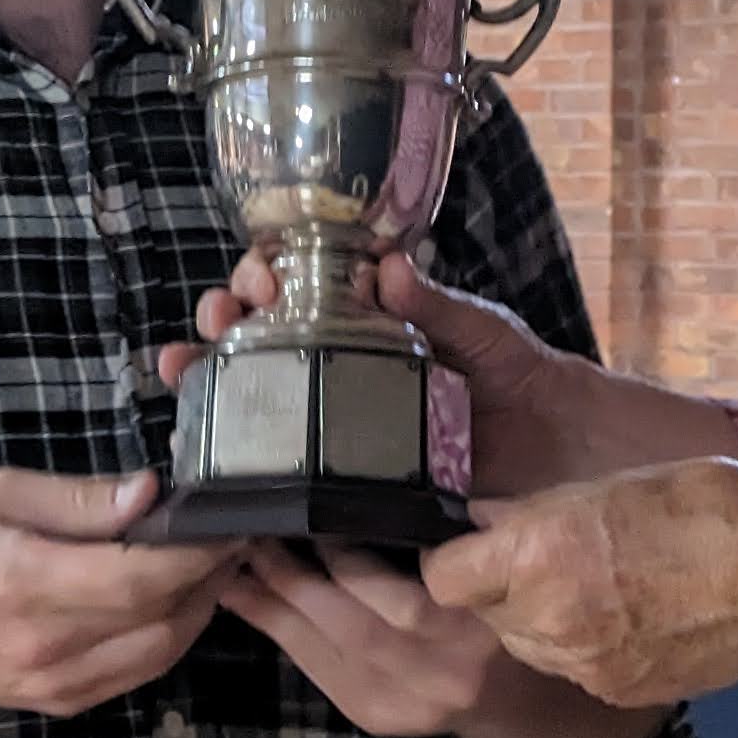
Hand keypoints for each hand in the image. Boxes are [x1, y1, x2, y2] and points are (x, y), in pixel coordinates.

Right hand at [0, 471, 241, 721]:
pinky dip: (169, 640)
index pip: (138, 577)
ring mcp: (55, 681)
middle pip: (161, 616)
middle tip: (233, 537)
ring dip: (198, 611)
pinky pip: (137, 674)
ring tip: (214, 569)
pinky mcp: (61, 702)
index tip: (226, 523)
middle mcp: (47, 642)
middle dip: (209, 577)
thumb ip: (77, 499)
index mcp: (28, 581)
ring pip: (160, 652)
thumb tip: (148, 493)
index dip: (196, 554)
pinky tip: (176, 605)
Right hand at [158, 252, 595, 495]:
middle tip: (218, 316)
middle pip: (260, 333)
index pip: (297, 283)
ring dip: (210, 376)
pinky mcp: (346, 469)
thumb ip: (437, 303)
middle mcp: (340, 363)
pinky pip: (287, 458)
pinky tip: (203, 446)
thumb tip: (388, 267)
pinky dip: (241, 451)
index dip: (265, 272)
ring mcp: (337, 417)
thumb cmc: (517, 373)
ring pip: (259, 392)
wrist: (554, 446)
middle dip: (223, 318)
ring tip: (183, 369)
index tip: (258, 274)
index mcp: (366, 316)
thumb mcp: (480, 329)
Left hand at [222, 540, 507, 737]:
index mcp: (476, 632)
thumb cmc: (500, 609)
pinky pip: (317, 669)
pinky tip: (252, 601)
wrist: (511, 697)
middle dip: (296, 580)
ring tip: (237, 565)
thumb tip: (387, 479)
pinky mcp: (371, 716)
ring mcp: (401, 703)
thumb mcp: (495, 567)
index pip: (405, 600)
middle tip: (256, 535)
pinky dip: (282, 633)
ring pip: (324, 651)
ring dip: (274, 607)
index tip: (314, 517)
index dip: (351, 561)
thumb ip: (456, 534)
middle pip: (353, 628)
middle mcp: (439, 674)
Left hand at [420, 459, 737, 705]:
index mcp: (538, 554)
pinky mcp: (617, 692)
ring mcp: (583, 665)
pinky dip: (584, 648)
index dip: (452, 562)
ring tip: (591, 586)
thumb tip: (485, 520)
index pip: (442, 580)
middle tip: (541, 561)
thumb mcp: (610, 483)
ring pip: (526, 646)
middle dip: (499, 590)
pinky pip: (573, 670)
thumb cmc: (710, 509)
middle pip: (483, 616)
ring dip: (539, 620)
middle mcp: (549, 617)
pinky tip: (627, 618)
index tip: (470, 547)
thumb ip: (538, 511)